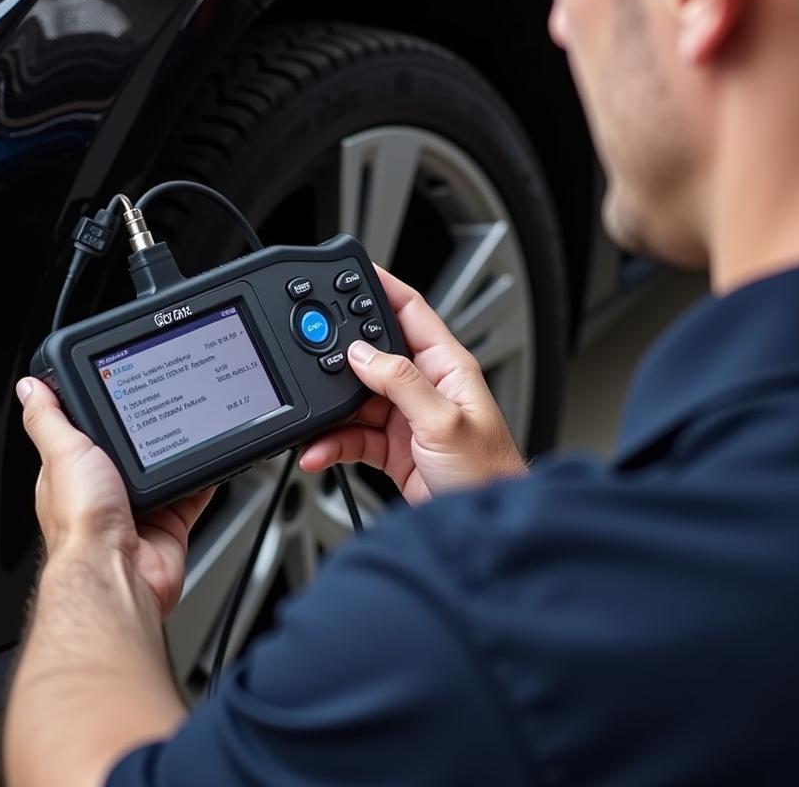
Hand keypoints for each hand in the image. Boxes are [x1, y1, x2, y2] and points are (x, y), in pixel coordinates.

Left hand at [16, 377, 212, 617]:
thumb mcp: (62, 454)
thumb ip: (48, 420)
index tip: (121, 390)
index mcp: (73, 474)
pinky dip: (204, 479)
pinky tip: (209, 461)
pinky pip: (193, 493)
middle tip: (162, 409)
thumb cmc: (82, 524)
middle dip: (147, 434)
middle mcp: (106, 493)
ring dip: (177, 455)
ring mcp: (139, 510)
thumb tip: (31, 389)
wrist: (119, 572)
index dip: (103, 413)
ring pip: (164, 471)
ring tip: (188, 430)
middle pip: (132, 451)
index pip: (87, 434)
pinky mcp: (169, 523)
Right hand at [299, 266, 526, 503]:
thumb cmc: (488, 473)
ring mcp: (407, 417)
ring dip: (333, 411)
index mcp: (447, 366)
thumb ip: (401, 383)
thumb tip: (362, 354)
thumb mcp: (443, 421)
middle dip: (342, 354)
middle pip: (374, 354)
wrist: (475, 527)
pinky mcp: (392, 448)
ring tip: (313, 420)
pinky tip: (319, 450)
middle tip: (311, 350)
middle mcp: (426, 386)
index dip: (383, 288)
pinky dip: (333, 442)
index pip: (411, 311)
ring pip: (357, 398)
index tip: (353, 271)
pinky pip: (353, 436)